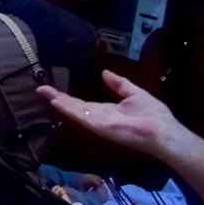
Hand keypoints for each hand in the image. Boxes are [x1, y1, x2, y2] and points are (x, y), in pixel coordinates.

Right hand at [37, 70, 176, 156]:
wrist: (163, 132)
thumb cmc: (154, 115)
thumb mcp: (134, 94)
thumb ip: (119, 84)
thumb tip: (104, 72)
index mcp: (106, 111)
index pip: (83, 103)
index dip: (68, 97)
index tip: (53, 88)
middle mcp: (99, 117)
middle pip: (74, 107)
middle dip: (57, 98)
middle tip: (40, 89)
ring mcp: (98, 122)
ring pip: (74, 110)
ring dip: (59, 101)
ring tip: (43, 92)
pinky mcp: (100, 126)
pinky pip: (82, 116)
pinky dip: (68, 109)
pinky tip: (56, 102)